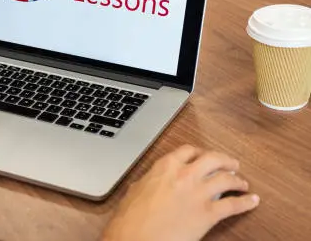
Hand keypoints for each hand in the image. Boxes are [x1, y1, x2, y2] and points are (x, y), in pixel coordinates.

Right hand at [103, 145, 259, 240]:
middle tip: (231, 164)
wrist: (136, 238)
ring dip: (237, 180)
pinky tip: (252, 201)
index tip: (203, 156)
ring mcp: (198, 193)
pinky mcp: (208, 214)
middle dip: (225, 160)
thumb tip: (153, 182)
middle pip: (212, 159)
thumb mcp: (135, 190)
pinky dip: (245, 202)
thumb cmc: (131, 219)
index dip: (200, 152)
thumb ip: (150, 181)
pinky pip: (233, 205)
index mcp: (164, 167)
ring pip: (226, 178)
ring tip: (242, 183)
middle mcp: (184, 175)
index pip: (188, 151)